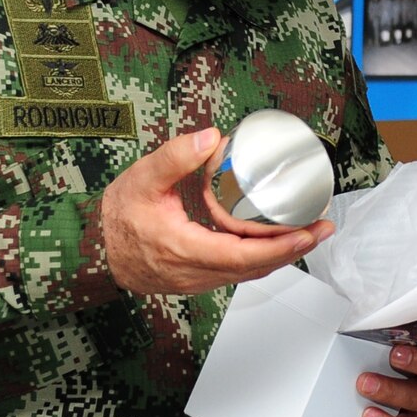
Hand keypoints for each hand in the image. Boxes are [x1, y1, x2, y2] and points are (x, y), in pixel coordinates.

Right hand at [102, 127, 331, 294]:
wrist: (93, 248)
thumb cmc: (116, 216)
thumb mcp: (142, 179)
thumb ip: (175, 156)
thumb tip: (212, 137)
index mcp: (184, 249)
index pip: (242, 256)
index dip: (280, 247)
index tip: (308, 232)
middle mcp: (195, 272)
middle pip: (255, 268)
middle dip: (294, 249)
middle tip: (323, 226)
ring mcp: (197, 279)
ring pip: (248, 272)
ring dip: (282, 255)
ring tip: (310, 231)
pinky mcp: (197, 277)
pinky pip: (237, 271)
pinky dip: (262, 258)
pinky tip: (278, 241)